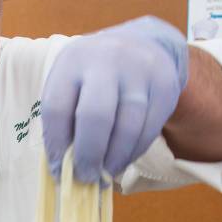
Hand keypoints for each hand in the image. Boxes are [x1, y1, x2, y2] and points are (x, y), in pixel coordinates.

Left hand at [41, 16, 188, 182]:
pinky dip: (134, 152)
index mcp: (72, 61)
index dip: (57, 146)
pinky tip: (122, 160)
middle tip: (86, 178)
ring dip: (114, 159)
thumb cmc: (94, 77)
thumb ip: (64, 123)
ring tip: (105, 174)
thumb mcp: (71, 85)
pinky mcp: (165, 85)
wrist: (141, 43)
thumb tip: (64, 172)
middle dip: (89, 155)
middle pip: (96, 116)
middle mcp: (106, 59)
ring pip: (128, 127)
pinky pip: (149, 129)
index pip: (57, 108)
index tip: (60, 170)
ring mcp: (140, 70)